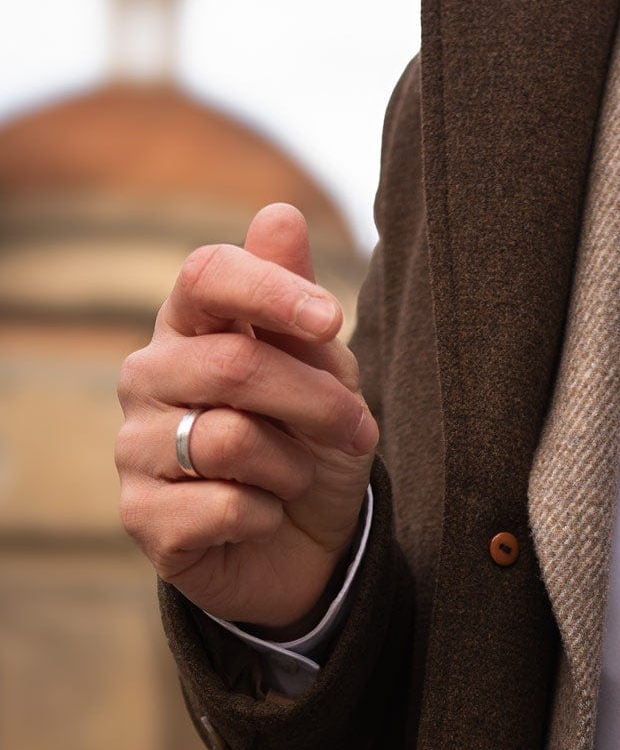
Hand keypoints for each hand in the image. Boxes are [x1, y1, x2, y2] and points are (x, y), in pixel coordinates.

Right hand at [114, 201, 378, 632]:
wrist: (312, 536)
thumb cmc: (313, 435)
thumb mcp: (325, 363)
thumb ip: (296, 292)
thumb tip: (279, 213)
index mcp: (193, 325)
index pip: (208, 275)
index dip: (272, 290)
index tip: (332, 320)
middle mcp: (148, 376)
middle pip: (235, 364)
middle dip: (317, 400)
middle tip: (356, 428)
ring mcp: (134, 447)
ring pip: (230, 438)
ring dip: (295, 462)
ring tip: (296, 474)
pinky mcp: (141, 518)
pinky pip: (224, 505)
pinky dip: (268, 510)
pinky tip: (262, 513)